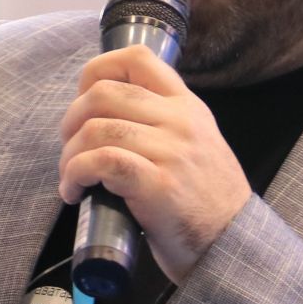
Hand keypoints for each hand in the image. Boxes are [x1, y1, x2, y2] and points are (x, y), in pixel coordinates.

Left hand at [58, 46, 252, 284]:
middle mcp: (180, 121)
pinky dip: (76, 174)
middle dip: (71, 121)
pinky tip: (75, 191)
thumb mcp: (195, 144)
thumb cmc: (204, 202)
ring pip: (96, 129)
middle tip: (70, 149)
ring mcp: (171, 151)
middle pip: (103, 93)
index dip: (96, 71)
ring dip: (69, 155)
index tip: (83, 101)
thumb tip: (102, 117)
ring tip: (72, 177)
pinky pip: (102, 161)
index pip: (137, 58)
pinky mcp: (158, 185)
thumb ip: (162, 123)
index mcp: (187, 106)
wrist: (233, 245)